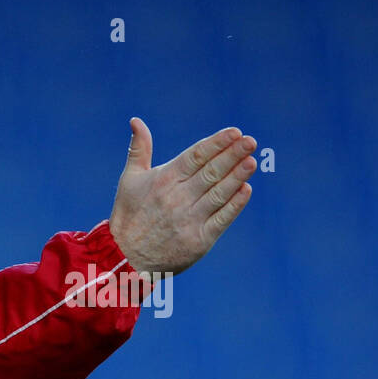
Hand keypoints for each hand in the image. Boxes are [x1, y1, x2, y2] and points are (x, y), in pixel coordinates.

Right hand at [109, 117, 256, 275]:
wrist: (125, 258)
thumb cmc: (128, 215)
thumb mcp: (129, 179)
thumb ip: (139, 149)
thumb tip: (136, 120)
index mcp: (163, 180)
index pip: (195, 156)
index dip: (216, 143)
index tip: (234, 132)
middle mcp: (177, 198)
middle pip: (210, 172)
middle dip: (232, 155)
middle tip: (250, 141)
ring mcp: (189, 220)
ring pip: (218, 194)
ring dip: (237, 177)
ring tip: (252, 161)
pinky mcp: (199, 241)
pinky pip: (221, 219)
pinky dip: (234, 205)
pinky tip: (246, 190)